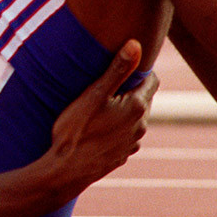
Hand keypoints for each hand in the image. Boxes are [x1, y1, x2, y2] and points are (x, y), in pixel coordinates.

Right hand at [45, 40, 157, 194]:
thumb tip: (137, 44)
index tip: (120, 67)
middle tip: (104, 85)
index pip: (151, 79)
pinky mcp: (122, 156)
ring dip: (122, 111)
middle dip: (129, 90)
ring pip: (134, 118)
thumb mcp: (93, 95)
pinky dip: (115, 128)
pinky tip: (95, 129)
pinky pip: (124, 135)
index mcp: (137, 107)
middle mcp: (141, 126)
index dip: (137, 71)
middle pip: (143, 98)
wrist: (64, 172)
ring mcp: (133, 143)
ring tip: (97, 108)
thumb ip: (117, 69)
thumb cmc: (75, 132)